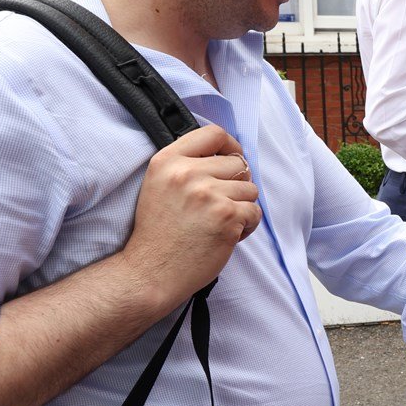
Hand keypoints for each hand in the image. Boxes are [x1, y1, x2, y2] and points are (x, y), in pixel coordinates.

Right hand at [121, 124, 260, 304]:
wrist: (150, 272)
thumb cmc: (158, 233)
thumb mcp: (158, 185)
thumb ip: (186, 165)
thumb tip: (228, 156)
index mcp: (167, 161)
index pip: (213, 134)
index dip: (230, 146)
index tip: (232, 160)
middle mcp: (187, 173)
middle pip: (238, 163)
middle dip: (237, 184)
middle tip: (221, 205)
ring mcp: (208, 194)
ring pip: (250, 188)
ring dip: (242, 208)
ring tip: (219, 223)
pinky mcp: (226, 216)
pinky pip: (254, 212)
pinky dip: (246, 226)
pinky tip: (226, 235)